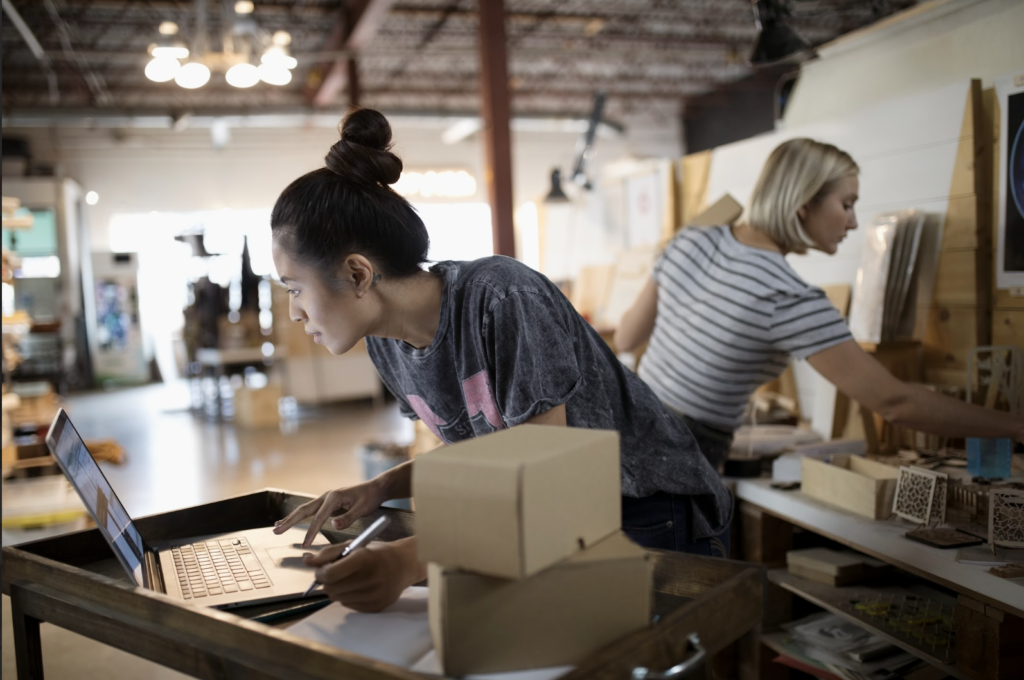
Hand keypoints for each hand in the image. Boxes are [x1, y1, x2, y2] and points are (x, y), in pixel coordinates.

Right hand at [273, 480, 385, 547]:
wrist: (374, 488)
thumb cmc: (370, 498)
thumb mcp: (363, 508)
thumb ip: (349, 517)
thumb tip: (333, 524)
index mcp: (334, 497)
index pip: (319, 517)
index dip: (311, 532)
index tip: (305, 545)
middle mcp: (326, 496)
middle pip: (304, 510)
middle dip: (290, 521)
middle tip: (276, 531)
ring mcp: (325, 499)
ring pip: (304, 510)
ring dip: (290, 518)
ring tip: (276, 527)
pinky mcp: (326, 503)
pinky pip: (309, 511)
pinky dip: (297, 516)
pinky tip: (287, 521)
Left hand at [303, 536, 423, 612]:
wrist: (405, 564)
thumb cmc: (377, 553)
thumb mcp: (355, 545)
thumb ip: (329, 553)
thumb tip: (307, 562)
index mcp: (364, 559)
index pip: (330, 574)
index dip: (320, 573)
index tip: (321, 569)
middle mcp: (371, 578)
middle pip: (331, 588)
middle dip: (327, 581)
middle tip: (334, 574)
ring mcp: (374, 595)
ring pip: (338, 598)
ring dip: (337, 589)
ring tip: (348, 579)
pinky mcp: (376, 607)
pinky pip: (349, 605)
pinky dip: (348, 597)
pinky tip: (358, 587)